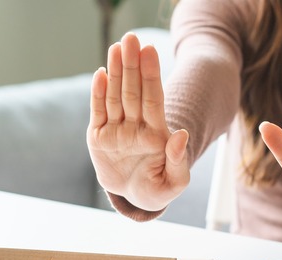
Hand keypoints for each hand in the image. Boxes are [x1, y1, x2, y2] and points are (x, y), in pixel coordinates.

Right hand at [87, 32, 189, 211]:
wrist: (134, 198)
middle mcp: (136, 126)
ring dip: (116, 72)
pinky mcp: (99, 137)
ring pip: (116, 96)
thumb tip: (182, 135)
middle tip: (131, 38)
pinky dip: (98, 94)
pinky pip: (98, 112)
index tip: (150, 52)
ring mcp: (117, 130)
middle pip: (134, 91)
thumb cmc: (157, 189)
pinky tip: (101, 74)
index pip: (153, 99)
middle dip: (133, 64)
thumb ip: (178, 160)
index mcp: (156, 133)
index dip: (151, 76)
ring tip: (117, 47)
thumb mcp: (174, 183)